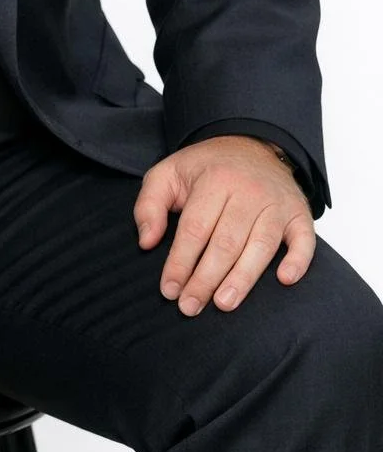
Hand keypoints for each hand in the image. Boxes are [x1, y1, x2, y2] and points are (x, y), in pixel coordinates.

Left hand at [134, 135, 314, 316]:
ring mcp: (276, 203)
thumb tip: (147, 242)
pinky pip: (304, 240)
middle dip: (206, 279)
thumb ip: (149, 204)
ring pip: (261, 246)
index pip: (195, 228)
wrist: (251, 144)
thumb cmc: (206, 168)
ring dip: (242, 279)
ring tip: (223, 304)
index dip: (180, 262)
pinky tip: (284, 279)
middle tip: (190, 307)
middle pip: (226, 242)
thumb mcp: (168, 173)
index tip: (169, 289)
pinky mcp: (299, 213)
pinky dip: (298, 261)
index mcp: (214, 180)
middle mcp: (248, 191)